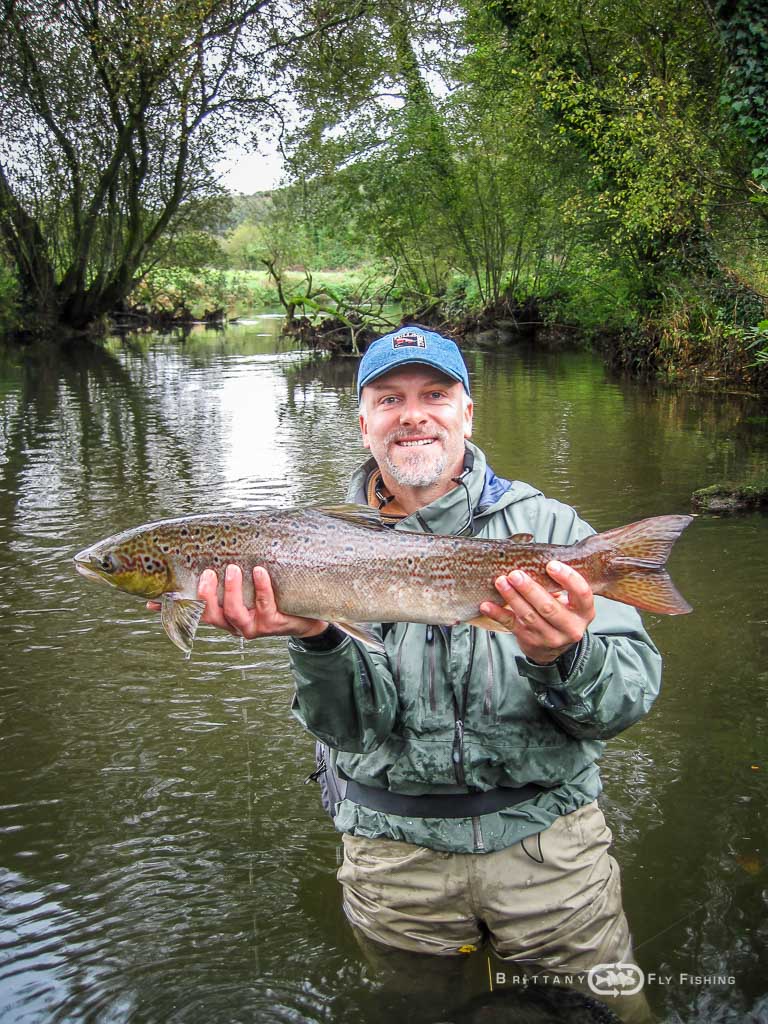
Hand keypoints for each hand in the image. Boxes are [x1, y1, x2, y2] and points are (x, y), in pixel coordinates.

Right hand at [147, 565, 327, 640]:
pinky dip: (261, 586)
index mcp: (223, 617)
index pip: (191, 613)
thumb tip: (201, 563)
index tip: (152, 598)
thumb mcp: (246, 592)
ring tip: (233, 568)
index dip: (172, 607)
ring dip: (231, 590)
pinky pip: (265, 604)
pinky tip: (260, 570)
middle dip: (205, 594)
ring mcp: (254, 626)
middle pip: (210, 615)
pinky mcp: (275, 623)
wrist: (307, 618)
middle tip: (208, 572)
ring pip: (234, 613)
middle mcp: (234, 625)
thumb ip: (224, 581)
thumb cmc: (271, 599)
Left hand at [480, 560, 594, 664]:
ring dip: (512, 597)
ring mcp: (550, 637)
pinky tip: (487, 605)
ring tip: (501, 582)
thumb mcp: (571, 602)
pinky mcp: (530, 641)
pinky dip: (498, 614)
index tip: (551, 565)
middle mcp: (570, 627)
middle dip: (530, 589)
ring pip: (529, 616)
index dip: (567, 578)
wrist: (555, 648)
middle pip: (549, 607)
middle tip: (515, 574)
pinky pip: (512, 626)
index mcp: (584, 612)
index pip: (581, 593)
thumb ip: (560, 585)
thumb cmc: (562, 615)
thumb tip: (537, 560)